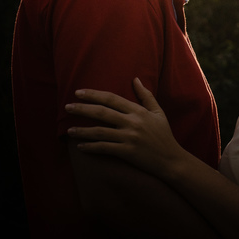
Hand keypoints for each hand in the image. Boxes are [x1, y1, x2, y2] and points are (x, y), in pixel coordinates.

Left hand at [65, 78, 184, 179]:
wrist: (172, 160)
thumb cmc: (164, 135)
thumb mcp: (158, 112)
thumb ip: (146, 95)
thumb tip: (135, 79)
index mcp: (138, 111)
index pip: (111, 99)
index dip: (93, 94)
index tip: (78, 93)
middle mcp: (132, 122)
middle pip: (102, 112)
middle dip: (82, 109)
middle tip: (67, 107)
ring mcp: (129, 138)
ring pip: (100, 131)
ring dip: (82, 131)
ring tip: (69, 131)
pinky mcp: (127, 152)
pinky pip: (105, 148)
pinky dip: (91, 147)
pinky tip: (81, 147)